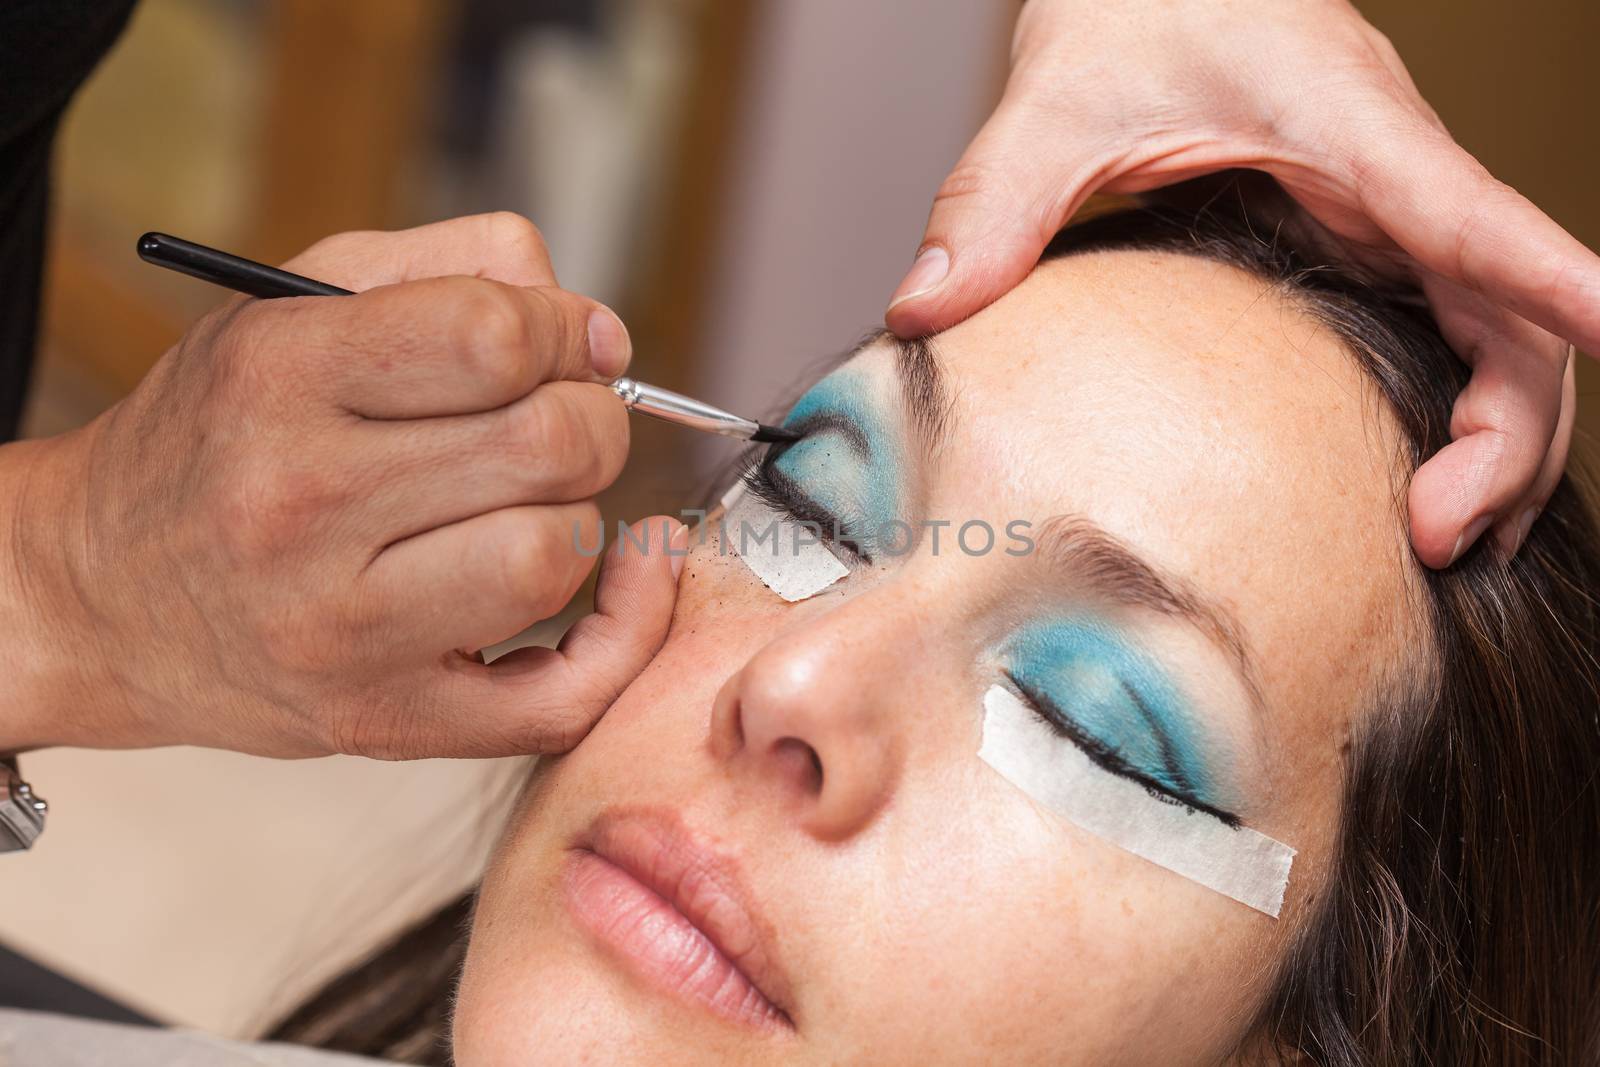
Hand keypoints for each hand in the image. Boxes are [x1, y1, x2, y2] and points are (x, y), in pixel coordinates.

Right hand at [0, 213, 681, 758]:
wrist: (97, 596)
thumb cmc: (222, 438)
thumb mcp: (297, 307)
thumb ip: (456, 270)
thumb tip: (597, 330)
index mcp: (279, 377)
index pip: (491, 336)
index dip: (561, 331)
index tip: (558, 345)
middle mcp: (299, 503)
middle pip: (546, 445)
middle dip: (589, 421)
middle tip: (559, 426)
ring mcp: (341, 628)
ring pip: (554, 556)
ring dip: (581, 518)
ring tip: (534, 505)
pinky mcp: (383, 719)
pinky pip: (560, 695)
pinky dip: (624, 634)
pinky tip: (621, 578)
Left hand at [886, 0, 1592, 566]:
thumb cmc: (1135, 8)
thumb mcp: (1053, 104)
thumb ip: (992, 204)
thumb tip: (921, 309)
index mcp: (1347, 133)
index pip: (1471, 214)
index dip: (1552, 278)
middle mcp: (1399, 176)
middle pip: (1517, 312)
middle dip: (1508, 428)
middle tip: (1437, 541)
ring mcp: (1400, 210)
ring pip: (1505, 332)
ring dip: (1500, 436)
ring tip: (1449, 547)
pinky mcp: (1378, 237)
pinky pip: (1461, 329)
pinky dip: (1468, 411)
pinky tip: (1426, 486)